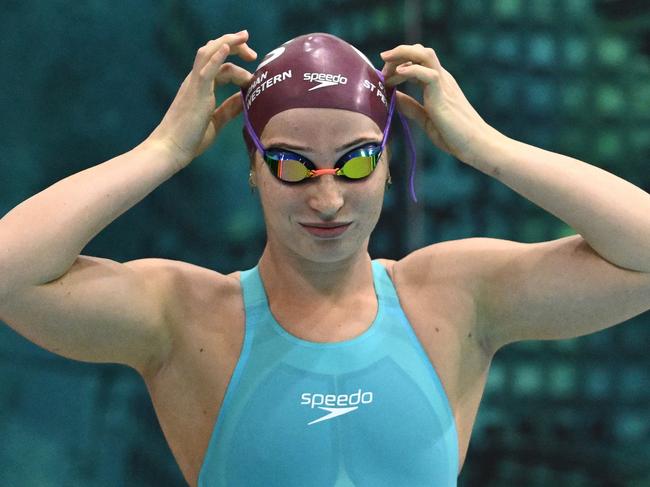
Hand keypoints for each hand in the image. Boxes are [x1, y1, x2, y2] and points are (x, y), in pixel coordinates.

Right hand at [147, 30, 256, 165]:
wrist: (170, 149)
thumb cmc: (190, 139)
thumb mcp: (215, 121)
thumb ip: (229, 109)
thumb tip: (244, 99)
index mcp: (200, 87)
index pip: (220, 66)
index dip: (238, 65)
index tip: (253, 75)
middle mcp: (195, 81)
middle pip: (214, 52)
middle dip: (235, 46)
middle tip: (253, 54)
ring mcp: (194, 85)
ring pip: (208, 53)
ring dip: (228, 42)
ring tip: (244, 38)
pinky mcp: (195, 93)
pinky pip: (206, 70)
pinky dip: (217, 56)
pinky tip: (227, 46)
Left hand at [381, 44, 498, 162]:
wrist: (475, 144)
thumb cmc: (454, 134)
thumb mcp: (425, 118)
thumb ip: (410, 107)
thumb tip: (393, 97)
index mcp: (437, 83)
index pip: (416, 61)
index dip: (397, 65)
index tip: (383, 77)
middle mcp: (440, 78)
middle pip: (419, 52)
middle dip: (397, 54)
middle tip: (381, 69)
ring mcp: (443, 83)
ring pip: (424, 54)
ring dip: (402, 54)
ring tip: (386, 63)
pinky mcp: (444, 93)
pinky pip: (429, 73)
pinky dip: (412, 70)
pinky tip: (399, 73)